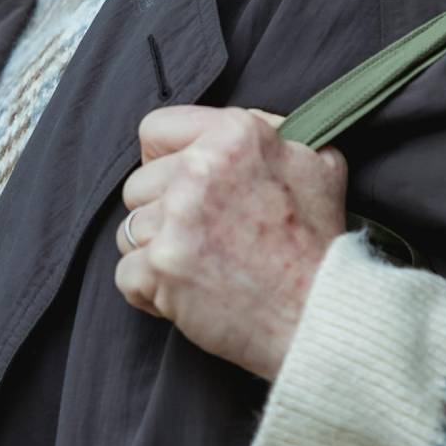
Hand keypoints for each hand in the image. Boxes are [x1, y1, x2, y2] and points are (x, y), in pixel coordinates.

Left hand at [114, 104, 348, 380]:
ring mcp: (177, 218)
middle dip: (162, 212)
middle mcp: (200, 169)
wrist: (319, 316)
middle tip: (202, 237)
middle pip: (138, 184)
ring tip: (197, 267)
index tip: (178, 182)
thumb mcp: (315, 160)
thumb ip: (271, 132)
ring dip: (156, 252)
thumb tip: (239, 129)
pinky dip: (149, 292)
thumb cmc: (318, 243)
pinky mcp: (162, 266)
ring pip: (129, 230)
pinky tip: (184, 294)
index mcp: (234, 135)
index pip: (155, 130)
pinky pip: (125, 274)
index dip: (164, 158)